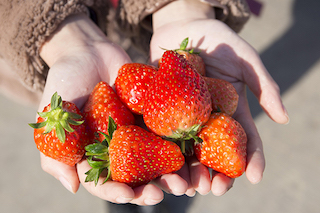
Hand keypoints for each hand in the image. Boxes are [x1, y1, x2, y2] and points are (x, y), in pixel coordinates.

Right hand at [38, 13, 189, 204]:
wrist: (89, 51)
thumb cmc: (66, 79)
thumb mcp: (53, 113)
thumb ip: (55, 149)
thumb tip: (72, 187)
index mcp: (95, 153)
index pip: (105, 181)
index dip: (115, 191)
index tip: (127, 195)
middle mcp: (120, 148)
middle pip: (136, 177)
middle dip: (149, 189)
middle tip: (160, 194)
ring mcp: (139, 133)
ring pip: (157, 160)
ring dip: (172, 175)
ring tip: (183, 182)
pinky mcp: (155, 117)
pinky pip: (170, 134)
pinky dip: (184, 147)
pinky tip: (195, 157)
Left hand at [150, 0, 288, 195]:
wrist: (182, 27)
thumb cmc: (218, 40)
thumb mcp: (245, 59)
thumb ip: (263, 86)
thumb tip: (283, 119)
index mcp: (230, 112)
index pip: (243, 141)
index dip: (251, 160)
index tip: (254, 177)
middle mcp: (206, 120)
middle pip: (212, 154)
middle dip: (214, 174)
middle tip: (214, 190)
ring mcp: (182, 118)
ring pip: (185, 151)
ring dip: (187, 172)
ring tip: (187, 186)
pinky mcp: (159, 111)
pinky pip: (159, 133)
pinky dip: (160, 152)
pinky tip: (161, 167)